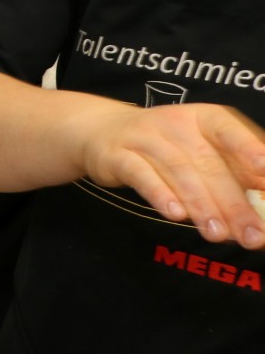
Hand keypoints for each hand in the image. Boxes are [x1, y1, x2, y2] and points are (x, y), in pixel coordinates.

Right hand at [81, 102, 264, 246]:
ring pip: (178, 172)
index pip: (228, 131)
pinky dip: (160, 195)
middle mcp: (175, 123)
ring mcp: (144, 138)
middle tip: (252, 235)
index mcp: (203, 119)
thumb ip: (235, 174)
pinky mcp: (118, 156)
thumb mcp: (202, 150)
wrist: (103, 131)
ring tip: (218, 234)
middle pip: (208, 163)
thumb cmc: (168, 146)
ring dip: (201, 205)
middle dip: (233, 202)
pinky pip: (141, 175)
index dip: (248, 148)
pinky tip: (175, 215)